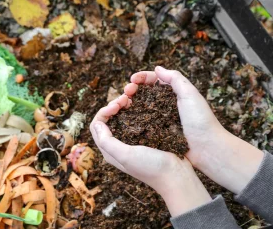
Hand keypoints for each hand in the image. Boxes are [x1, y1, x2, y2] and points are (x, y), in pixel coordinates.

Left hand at [90, 95, 211, 216]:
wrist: (176, 175)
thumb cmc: (151, 167)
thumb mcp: (126, 156)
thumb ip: (107, 142)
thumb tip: (97, 123)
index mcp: (109, 151)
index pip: (96, 126)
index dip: (104, 111)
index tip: (117, 105)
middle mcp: (118, 145)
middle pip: (107, 120)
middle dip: (113, 106)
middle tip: (125, 98)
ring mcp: (131, 141)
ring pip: (120, 118)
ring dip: (123, 106)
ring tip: (132, 98)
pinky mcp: (144, 137)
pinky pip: (134, 119)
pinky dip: (134, 109)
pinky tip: (141, 104)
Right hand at [125, 66, 263, 193]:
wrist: (206, 148)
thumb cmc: (201, 120)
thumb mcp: (190, 94)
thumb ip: (175, 79)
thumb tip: (157, 68)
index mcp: (174, 93)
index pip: (154, 80)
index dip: (142, 78)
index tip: (132, 79)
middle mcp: (165, 105)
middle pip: (144, 92)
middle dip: (132, 89)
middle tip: (126, 92)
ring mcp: (159, 119)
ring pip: (140, 107)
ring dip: (129, 102)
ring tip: (123, 103)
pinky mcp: (156, 132)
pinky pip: (141, 122)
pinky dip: (132, 118)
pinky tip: (125, 117)